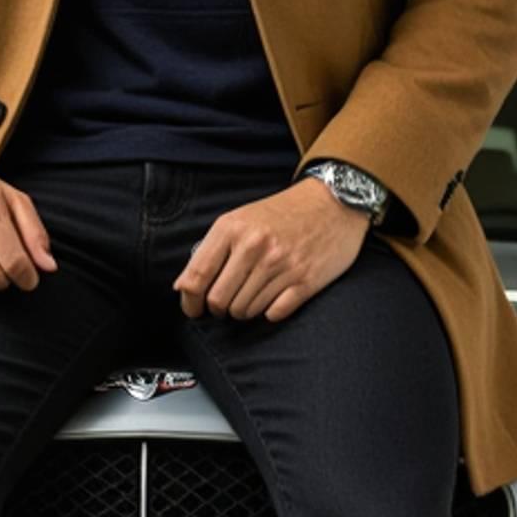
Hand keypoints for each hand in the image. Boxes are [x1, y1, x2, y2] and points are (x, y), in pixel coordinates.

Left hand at [172, 176, 370, 322]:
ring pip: (245, 311)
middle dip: (218, 309)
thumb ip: (211, 250)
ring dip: (244, 310)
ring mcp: (281, 265)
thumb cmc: (282, 213)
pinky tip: (274, 296)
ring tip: (253, 294)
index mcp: (232, 229)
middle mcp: (255, 247)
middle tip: (226, 302)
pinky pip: (273, 314)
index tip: (193, 308)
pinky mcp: (305, 281)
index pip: (196, 278)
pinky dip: (270, 311)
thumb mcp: (241, 219)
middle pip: (219, 301)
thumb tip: (183, 288)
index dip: (189, 301)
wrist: (333, 202)